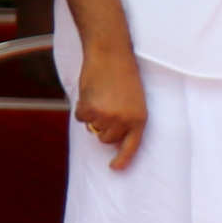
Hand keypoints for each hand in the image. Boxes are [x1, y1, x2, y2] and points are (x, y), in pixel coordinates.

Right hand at [75, 50, 148, 170]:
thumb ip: (125, 118)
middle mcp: (125, 121)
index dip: (123, 158)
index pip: (132, 145)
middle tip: (106, 107)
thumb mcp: (133, 100)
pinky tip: (91, 93)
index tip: (115, 168)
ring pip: (92, 128)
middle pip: (106, 139)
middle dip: (102, 128)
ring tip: (101, 96)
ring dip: (92, 116)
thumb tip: (108, 136)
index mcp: (140, 119)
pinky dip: (81, 107)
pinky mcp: (90, 110)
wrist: (111, 55)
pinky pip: (80, 118)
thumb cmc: (123, 75)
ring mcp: (107, 117)